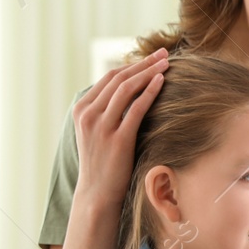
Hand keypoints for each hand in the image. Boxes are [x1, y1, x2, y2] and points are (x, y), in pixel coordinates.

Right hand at [71, 49, 168, 212]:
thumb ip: (107, 112)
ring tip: (167, 64)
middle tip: (164, 54)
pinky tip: (162, 82)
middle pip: (118, 78)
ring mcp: (101, 126)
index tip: (152, 58)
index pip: (109, 77)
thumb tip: (130, 93)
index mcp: (81, 109)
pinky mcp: (117, 139)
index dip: (132, 65)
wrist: (97, 194)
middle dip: (143, 63)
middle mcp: (88, 114)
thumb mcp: (97, 133)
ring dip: (148, 73)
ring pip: (126, 89)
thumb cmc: (103, 164)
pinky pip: (136, 109)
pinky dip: (149, 92)